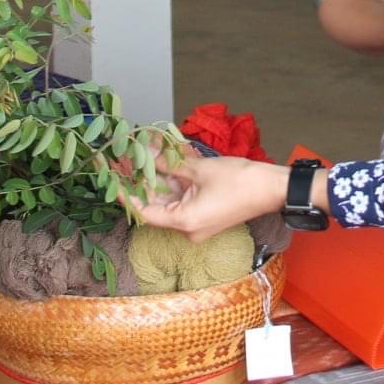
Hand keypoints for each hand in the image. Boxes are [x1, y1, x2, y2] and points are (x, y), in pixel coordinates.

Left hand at [133, 155, 294, 243]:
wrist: (273, 189)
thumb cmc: (240, 181)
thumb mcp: (201, 170)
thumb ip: (170, 165)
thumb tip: (147, 156)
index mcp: (184, 222)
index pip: (144, 212)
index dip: (126, 195)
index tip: (110, 179)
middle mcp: (187, 228)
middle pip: (156, 205)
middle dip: (141, 181)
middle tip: (124, 159)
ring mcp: (196, 223)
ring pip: (168, 200)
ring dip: (157, 179)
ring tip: (140, 155)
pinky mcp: (204, 215)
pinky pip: (182, 200)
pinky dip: (173, 183)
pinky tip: (162, 162)